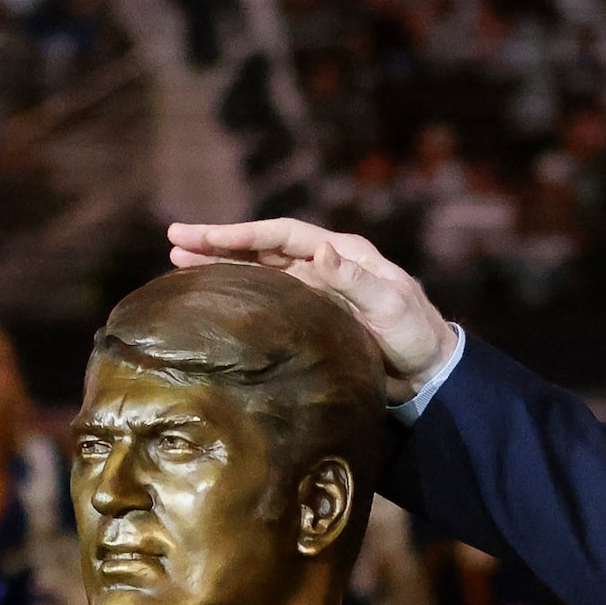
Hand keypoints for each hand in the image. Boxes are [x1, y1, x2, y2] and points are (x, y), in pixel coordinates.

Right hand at [164, 219, 455, 402]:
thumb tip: (317, 250)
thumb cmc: (417, 335)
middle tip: (173, 241)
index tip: (198, 236)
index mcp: (343, 252)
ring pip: (262, 269)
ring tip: (180, 263)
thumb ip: (355, 280)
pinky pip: (271, 295)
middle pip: (263, 246)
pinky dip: (243, 291)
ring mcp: (319, 289)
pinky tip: (217, 295)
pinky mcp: (315, 314)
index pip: (281, 234)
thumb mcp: (390, 306)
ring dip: (224, 264)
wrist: (432, 372)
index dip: (239, 233)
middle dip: (219, 243)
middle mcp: (326, 264)